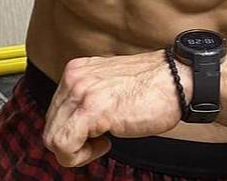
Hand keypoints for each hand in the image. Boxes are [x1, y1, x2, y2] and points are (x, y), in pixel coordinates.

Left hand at [42, 50, 192, 167]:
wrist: (176, 80)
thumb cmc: (150, 87)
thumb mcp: (107, 86)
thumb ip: (86, 97)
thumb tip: (70, 124)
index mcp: (76, 71)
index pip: (53, 113)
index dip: (70, 131)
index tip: (91, 135)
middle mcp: (74, 77)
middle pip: (50, 127)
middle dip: (72, 144)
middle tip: (98, 142)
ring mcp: (81, 91)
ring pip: (53, 139)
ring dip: (76, 151)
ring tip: (102, 142)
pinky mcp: (92, 108)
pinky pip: (65, 145)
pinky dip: (81, 156)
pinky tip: (106, 142)